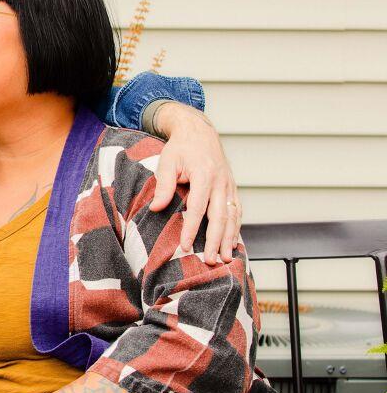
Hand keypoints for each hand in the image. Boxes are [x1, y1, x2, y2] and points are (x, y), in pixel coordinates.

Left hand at [148, 102, 241, 264]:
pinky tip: (233, 242)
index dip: (192, 228)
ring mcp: (229, 185)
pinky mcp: (232, 188)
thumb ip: (164, 185)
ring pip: (233, 216)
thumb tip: (156, 208)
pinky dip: (236, 228)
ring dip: (230, 238)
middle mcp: (220, 182)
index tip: (186, 246)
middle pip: (220, 216)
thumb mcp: (167, 162)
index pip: (198, 208)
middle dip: (216, 241)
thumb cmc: (180, 148)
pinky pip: (237, 210)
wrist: (199, 132)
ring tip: (227, 258)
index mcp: (204, 175)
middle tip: (211, 261)